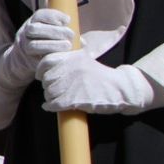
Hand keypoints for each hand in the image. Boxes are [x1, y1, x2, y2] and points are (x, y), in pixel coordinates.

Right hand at [6, 8, 74, 79]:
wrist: (24, 59)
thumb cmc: (44, 43)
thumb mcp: (49, 33)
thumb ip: (64, 33)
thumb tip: (83, 42)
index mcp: (32, 22)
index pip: (39, 15)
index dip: (53, 16)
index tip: (68, 20)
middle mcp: (24, 33)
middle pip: (35, 29)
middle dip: (55, 31)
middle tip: (71, 35)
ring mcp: (24, 47)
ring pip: (34, 44)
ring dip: (53, 45)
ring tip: (68, 46)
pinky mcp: (27, 61)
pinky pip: (36, 59)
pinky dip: (49, 57)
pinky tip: (60, 57)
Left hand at [37, 53, 154, 114]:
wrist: (121, 89)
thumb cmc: (102, 77)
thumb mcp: (85, 61)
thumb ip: (69, 61)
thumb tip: (48, 67)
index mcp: (74, 57)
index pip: (47, 61)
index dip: (41, 70)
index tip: (41, 76)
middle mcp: (72, 68)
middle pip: (47, 78)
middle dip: (47, 86)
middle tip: (52, 90)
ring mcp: (74, 83)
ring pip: (50, 92)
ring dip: (49, 97)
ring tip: (54, 99)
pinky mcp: (76, 98)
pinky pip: (55, 103)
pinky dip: (50, 106)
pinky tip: (50, 107)